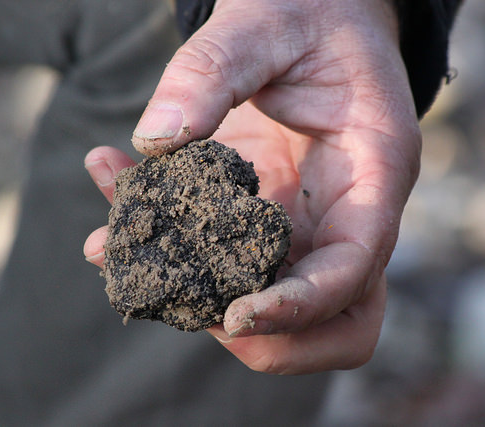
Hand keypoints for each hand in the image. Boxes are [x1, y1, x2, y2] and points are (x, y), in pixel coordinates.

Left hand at [84, 0, 420, 374]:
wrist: (314, 14)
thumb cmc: (306, 12)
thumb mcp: (263, 22)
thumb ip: (212, 71)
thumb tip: (154, 141)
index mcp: (374, 171)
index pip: (356, 268)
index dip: (303, 306)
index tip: (235, 315)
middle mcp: (351, 212)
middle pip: (341, 321)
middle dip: (276, 339)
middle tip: (200, 315)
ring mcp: (312, 222)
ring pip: (282, 307)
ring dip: (206, 305)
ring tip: (123, 257)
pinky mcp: (271, 218)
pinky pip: (233, 266)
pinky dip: (175, 264)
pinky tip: (110, 227)